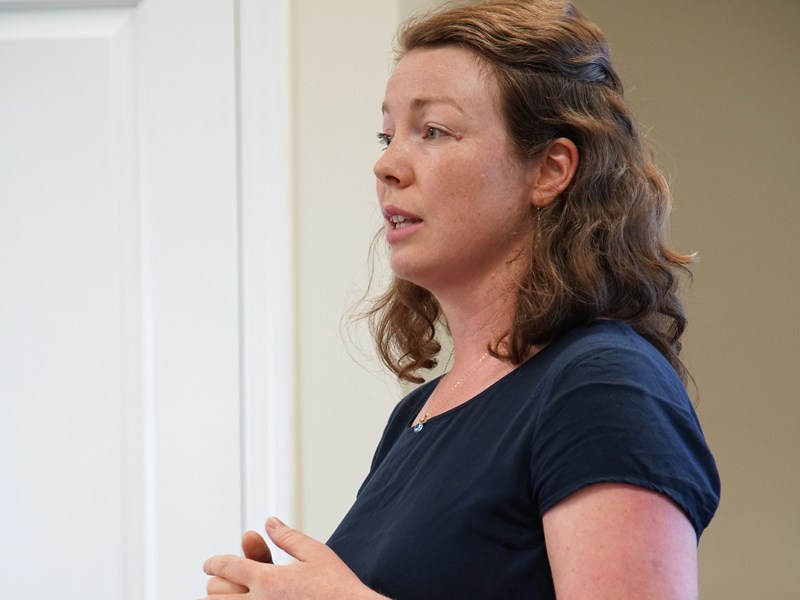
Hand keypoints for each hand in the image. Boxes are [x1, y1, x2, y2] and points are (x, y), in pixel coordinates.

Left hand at [202, 517, 383, 598]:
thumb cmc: (338, 588)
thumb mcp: (316, 554)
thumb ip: (288, 538)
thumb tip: (269, 522)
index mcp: (269, 580)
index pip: (227, 567)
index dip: (214, 563)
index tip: (209, 565)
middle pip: (216, 593)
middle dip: (216, 584)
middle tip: (222, 581)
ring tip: (233, 594)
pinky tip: (249, 599)